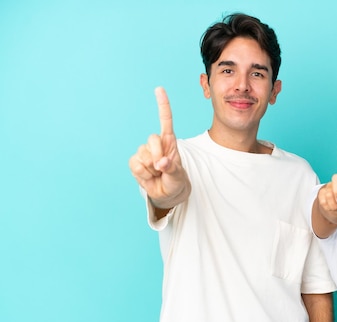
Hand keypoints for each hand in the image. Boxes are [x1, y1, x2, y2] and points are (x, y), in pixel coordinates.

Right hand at [128, 87, 189, 208]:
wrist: (167, 193)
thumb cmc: (175, 180)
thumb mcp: (178, 175)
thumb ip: (171, 168)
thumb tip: (161, 162)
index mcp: (169, 141)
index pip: (165, 120)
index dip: (162, 105)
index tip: (159, 89)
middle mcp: (156, 144)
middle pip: (152, 140)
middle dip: (158, 155)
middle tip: (163, 168)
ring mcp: (144, 152)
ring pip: (143, 155)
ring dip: (151, 169)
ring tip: (157, 174)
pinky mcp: (135, 162)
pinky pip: (135, 165)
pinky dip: (143, 174)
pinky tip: (149, 176)